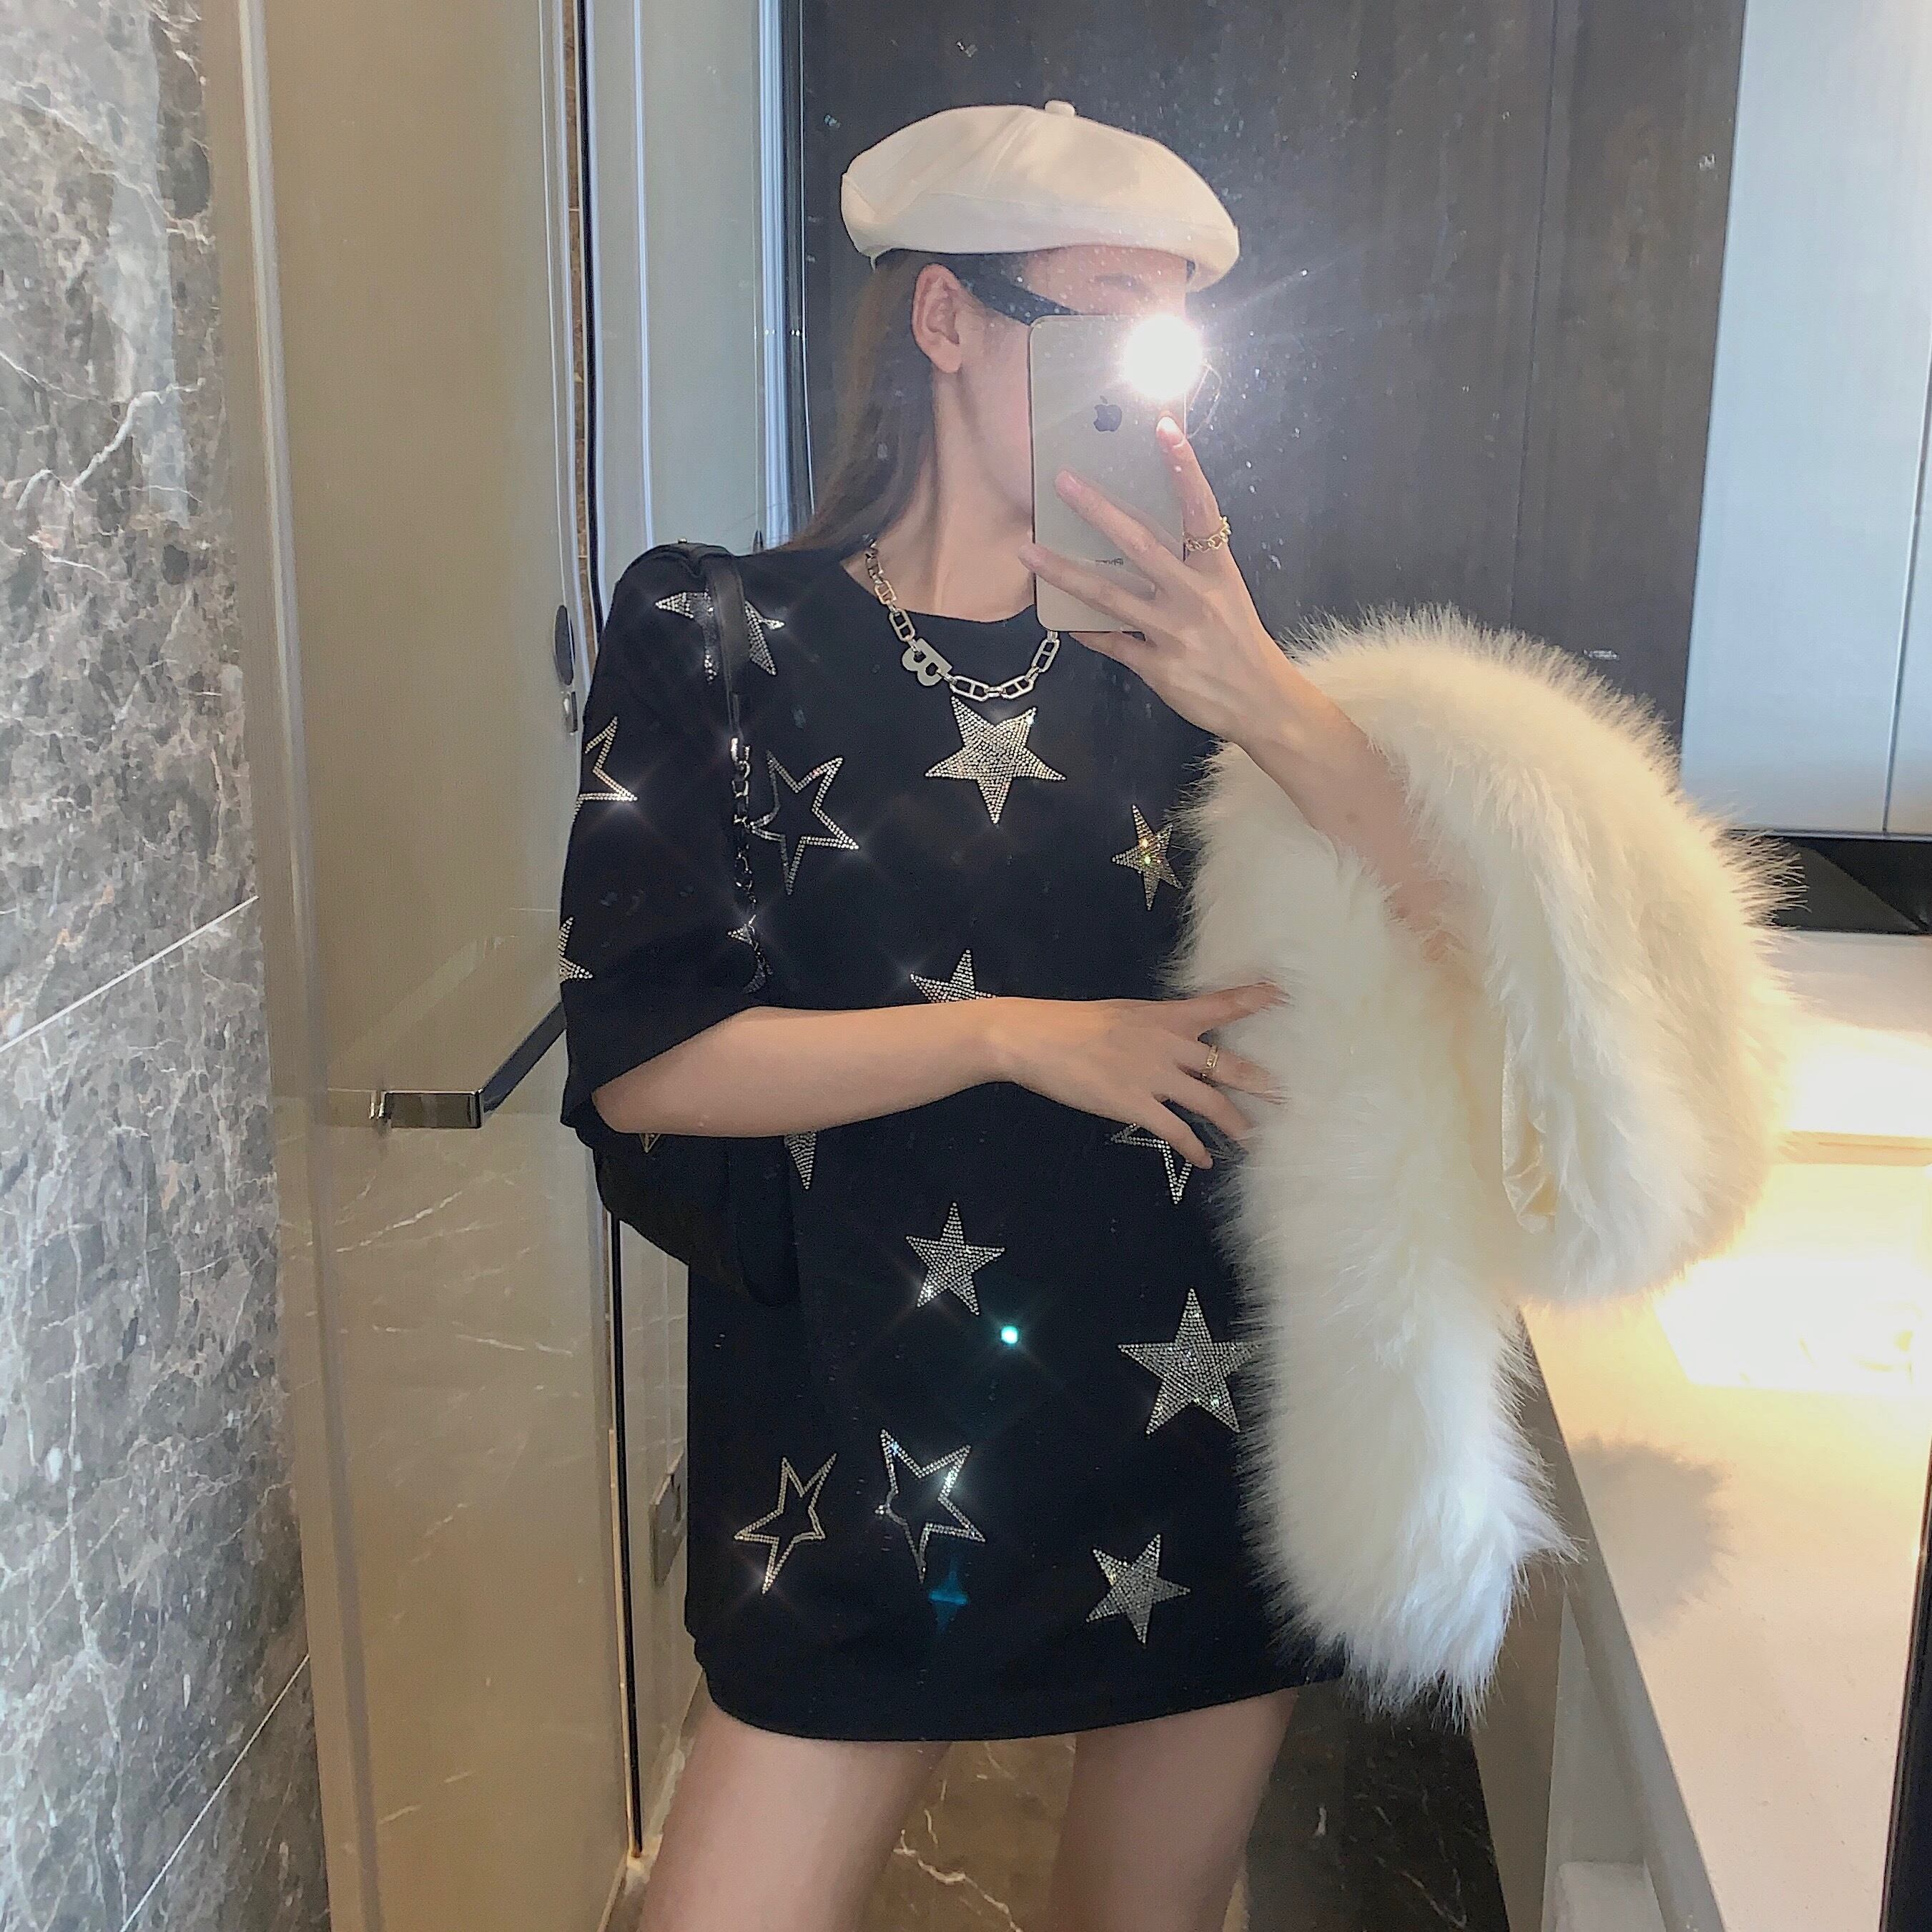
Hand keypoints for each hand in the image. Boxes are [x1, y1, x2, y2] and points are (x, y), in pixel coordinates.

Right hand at [984, 982, 1283, 1167]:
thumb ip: (1153, 1028)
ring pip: (1211, 1103)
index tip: (1282, 994)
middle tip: (1286, 1096)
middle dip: (1260, 1082)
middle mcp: (1169, 1045)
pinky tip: (1203, 1160)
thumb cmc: (1073, 1024)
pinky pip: (1176, 1131)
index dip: (1253, 999)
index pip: (1219, 1005)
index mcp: (1165, 1016)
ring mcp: (1155, 1077)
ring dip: (1236, 1123)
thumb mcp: (1122, 1015)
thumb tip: (1173, 1043)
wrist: (1036, 1039)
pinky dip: (1193, 1147)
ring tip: (1255, 1139)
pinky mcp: (1136, 1106)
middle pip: (1228, 1065)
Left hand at [1018, 418, 1303, 747]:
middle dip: (1099, 510)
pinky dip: (1086, 631)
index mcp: (1217, 572)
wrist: (1262, 702)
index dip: (1184, 468)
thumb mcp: (1227, 596)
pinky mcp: (1158, 666)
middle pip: (1141, 544)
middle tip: (1063, 482)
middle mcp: (1195, 596)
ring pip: (1110, 594)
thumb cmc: (1241, 643)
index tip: (1163, 427)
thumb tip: (1144, 539)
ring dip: (1065, 571)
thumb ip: (1192, 567)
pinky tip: (1061, 620)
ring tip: (1029, 551)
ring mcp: (1174, 632)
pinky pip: (1112, 643)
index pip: (1200, 510)